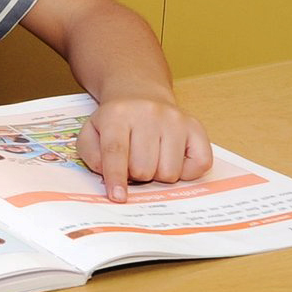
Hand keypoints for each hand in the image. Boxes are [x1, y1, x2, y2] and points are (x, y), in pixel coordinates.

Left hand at [78, 96, 212, 202]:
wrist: (140, 94)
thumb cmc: (116, 120)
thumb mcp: (92, 131)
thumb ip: (92, 155)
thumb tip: (108, 175)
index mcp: (117, 114)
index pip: (116, 151)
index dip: (116, 177)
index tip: (118, 197)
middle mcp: (149, 113)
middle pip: (144, 168)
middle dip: (137, 175)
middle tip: (133, 163)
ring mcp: (175, 120)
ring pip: (170, 172)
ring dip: (159, 174)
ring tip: (152, 158)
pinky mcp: (196, 127)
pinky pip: (199, 165)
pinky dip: (186, 171)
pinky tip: (172, 158)